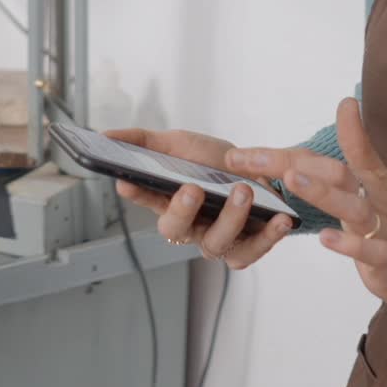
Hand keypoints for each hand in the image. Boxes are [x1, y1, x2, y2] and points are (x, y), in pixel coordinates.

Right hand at [104, 128, 294, 268]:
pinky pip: (251, 251)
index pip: (144, 197)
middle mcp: (189, 225)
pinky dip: (267, 237)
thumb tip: (105, 136)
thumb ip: (143, 141)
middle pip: (175, 229)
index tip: (127, 181)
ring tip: (243, 191)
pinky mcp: (244, 248)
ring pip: (215, 243)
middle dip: (182, 210)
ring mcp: (216, 239)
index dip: (136, 192)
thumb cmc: (212, 161)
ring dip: (230, 218)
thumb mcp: (178, 143)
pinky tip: (280, 218)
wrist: (258, 171)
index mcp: (167, 200)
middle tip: (193, 188)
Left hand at [224, 99, 386, 322]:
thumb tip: (344, 117)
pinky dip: (349, 244)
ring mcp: (383, 228)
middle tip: (246, 158)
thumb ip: (360, 155)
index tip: (250, 145)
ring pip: (350, 205)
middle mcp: (374, 198)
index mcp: (370, 181)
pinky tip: (327, 239)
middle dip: (286, 164)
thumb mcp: (385, 188)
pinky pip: (370, 249)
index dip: (285, 150)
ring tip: (291, 179)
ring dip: (320, 191)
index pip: (325, 155)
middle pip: (331, 172)